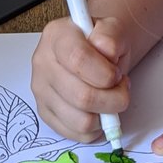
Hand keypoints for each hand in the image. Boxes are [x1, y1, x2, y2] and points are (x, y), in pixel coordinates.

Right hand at [31, 16, 130, 140]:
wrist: (95, 50)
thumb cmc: (102, 42)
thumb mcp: (113, 28)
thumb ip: (112, 36)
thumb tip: (107, 54)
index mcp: (56, 35)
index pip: (77, 59)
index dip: (104, 73)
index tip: (117, 74)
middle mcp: (42, 62)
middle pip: (81, 96)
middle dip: (112, 99)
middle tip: (121, 88)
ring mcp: (41, 90)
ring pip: (80, 120)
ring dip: (105, 115)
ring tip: (110, 97)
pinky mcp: (45, 113)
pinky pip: (77, 134)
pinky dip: (96, 128)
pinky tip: (99, 110)